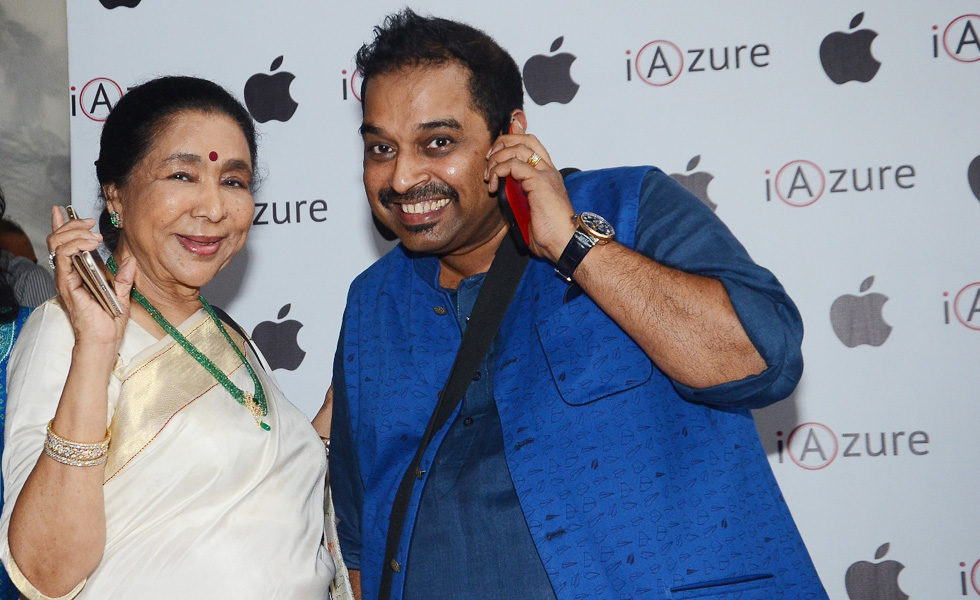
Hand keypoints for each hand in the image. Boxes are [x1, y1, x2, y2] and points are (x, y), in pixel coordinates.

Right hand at [46, 206, 134, 348]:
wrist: (104, 340)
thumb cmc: (109, 321)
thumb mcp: (122, 294)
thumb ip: (124, 277)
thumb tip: (130, 260)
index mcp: (77, 272)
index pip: (64, 243)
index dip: (60, 224)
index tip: (62, 209)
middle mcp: (68, 273)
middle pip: (57, 239)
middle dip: (72, 224)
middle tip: (90, 222)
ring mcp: (65, 278)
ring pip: (57, 244)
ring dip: (74, 232)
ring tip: (92, 234)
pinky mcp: (67, 284)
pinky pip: (63, 258)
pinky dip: (75, 245)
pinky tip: (90, 243)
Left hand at [485, 120, 576, 262]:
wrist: (565, 243)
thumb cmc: (551, 233)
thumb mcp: (529, 209)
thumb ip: (517, 196)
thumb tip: (500, 190)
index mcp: (548, 175)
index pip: (531, 144)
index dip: (512, 139)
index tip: (495, 152)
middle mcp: (548, 171)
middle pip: (524, 139)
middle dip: (502, 143)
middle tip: (489, 160)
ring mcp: (545, 175)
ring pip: (517, 148)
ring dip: (497, 158)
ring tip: (489, 176)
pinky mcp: (539, 182)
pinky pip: (513, 165)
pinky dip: (499, 171)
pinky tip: (494, 186)